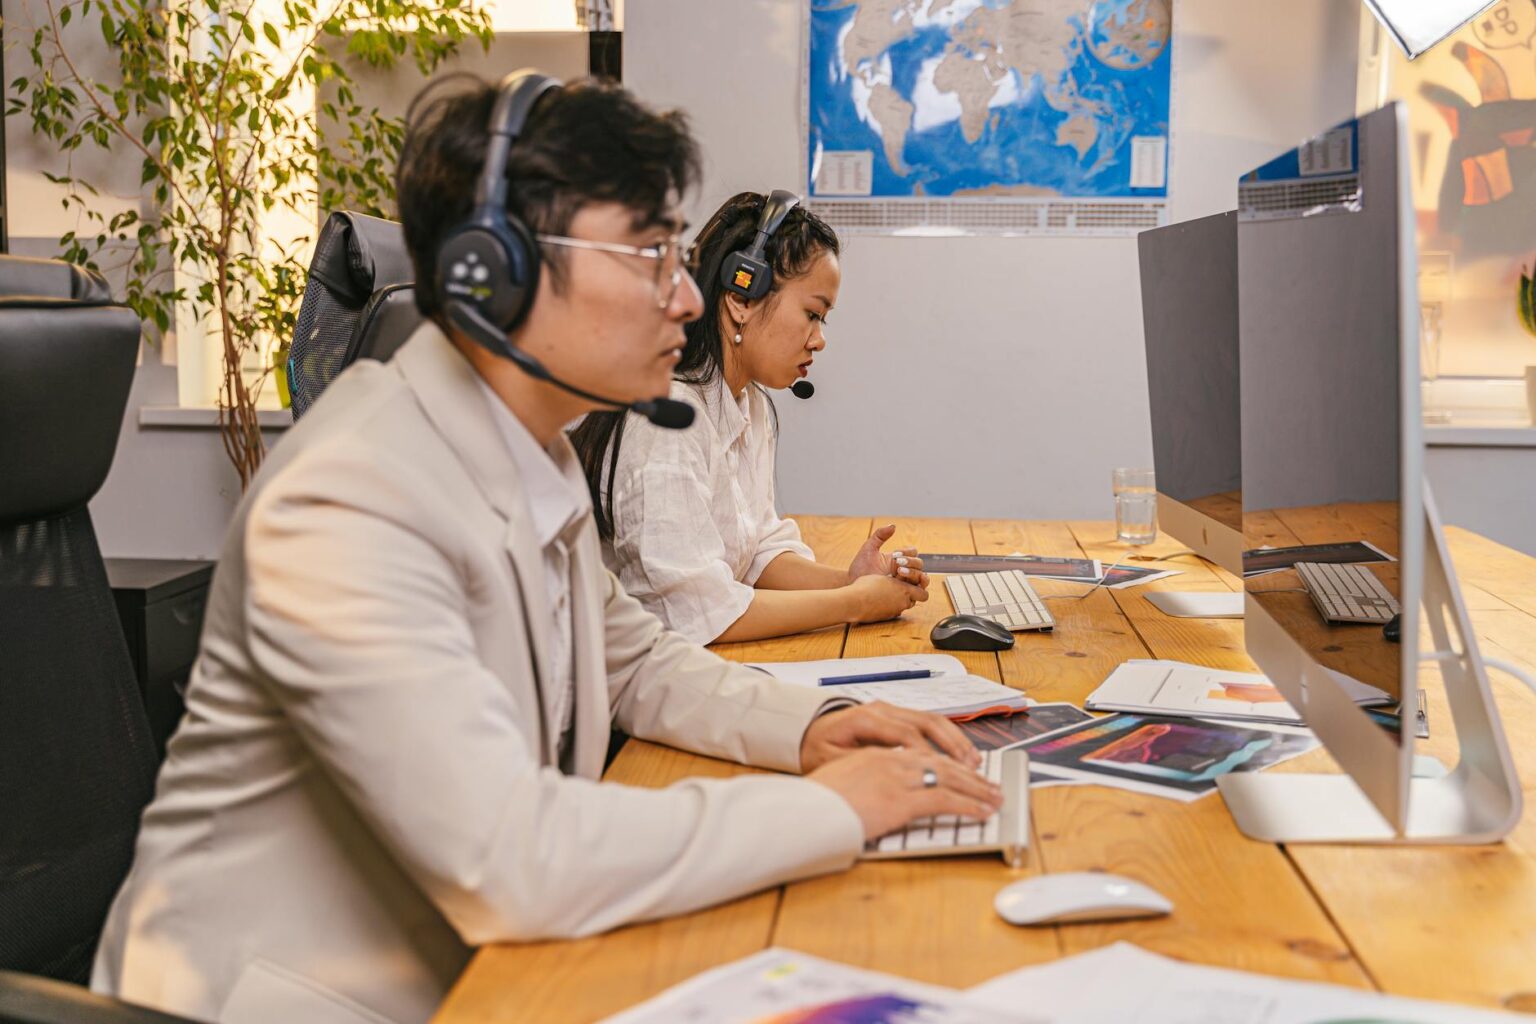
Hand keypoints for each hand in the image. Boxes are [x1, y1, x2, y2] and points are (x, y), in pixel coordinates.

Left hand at [800, 701, 980, 771]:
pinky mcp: (898, 717)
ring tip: (975, 764)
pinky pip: (930, 725)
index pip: (905, 734)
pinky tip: (962, 756)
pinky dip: (949, 739)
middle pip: (927, 723)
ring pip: (934, 721)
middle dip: (953, 746)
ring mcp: (893, 710)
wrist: (807, 730)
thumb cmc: (817, 747)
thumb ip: (859, 763)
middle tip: (972, 770)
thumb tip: (889, 773)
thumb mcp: (831, 760)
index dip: (926, 754)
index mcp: (865, 718)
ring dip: (957, 741)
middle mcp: (883, 709)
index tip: (943, 775)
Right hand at [807, 746, 1002, 840]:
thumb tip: (875, 796)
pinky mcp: (901, 800)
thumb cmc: (815, 803)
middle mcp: (890, 759)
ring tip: (995, 798)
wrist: (802, 811)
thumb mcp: (841, 784)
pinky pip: (944, 799)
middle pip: (941, 761)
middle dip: (970, 774)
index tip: (963, 770)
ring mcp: (897, 778)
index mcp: (875, 753)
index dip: (947, 761)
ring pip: (949, 777)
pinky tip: (983, 811)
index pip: (921, 752)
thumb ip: (864, 783)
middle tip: (990, 784)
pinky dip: (969, 805)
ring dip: (976, 788)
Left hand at [847, 525, 927, 588]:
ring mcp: (906, 584)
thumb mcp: (869, 549)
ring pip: (922, 578)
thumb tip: (893, 526)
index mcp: (899, 559)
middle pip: (919, 565)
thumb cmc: (860, 568)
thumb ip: (880, 535)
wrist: (853, 585)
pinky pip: (918, 593)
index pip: (913, 553)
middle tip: (897, 563)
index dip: (907, 552)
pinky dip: (915, 588)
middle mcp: (905, 571)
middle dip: (911, 562)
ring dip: (915, 574)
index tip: (895, 554)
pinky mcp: (904, 597)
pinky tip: (901, 583)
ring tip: (900, 572)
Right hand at [847, 573, 926, 623]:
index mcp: (904, 590)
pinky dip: (889, 606)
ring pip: (903, 606)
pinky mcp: (887, 617)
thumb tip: (895, 581)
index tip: (913, 584)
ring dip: (899, 601)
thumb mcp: (882, 577)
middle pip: (914, 601)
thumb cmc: (866, 586)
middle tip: (900, 590)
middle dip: (909, 595)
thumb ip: (893, 580)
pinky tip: (879, 601)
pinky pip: (893, 611)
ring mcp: (895, 611)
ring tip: (887, 594)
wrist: (854, 601)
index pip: (923, 594)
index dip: (920, 590)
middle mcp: (903, 602)